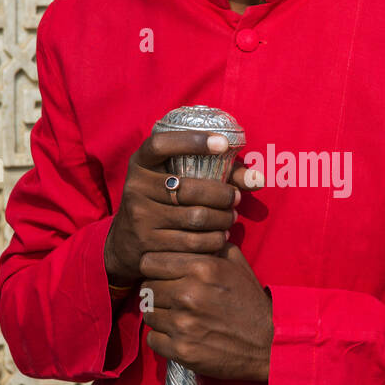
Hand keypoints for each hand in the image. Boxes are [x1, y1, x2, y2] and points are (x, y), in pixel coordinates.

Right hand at [103, 130, 260, 286]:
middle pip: (189, 188)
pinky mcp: (146, 243)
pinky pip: (190, 243)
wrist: (125, 241)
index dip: (192, 141)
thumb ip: (218, 173)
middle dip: (222, 194)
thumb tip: (259, 179)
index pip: (162, 144)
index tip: (223, 144)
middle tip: (236, 199)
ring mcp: (139, 216)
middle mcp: (135, 186)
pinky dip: (213, 240)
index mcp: (141, 163)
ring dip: (222, 219)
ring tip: (231, 218)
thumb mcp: (176, 179)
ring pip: (194, 218)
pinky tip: (221, 236)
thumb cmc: (163, 201)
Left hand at [139, 243, 272, 382]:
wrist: (268, 344)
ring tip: (179, 317)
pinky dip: (163, 339)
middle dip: (158, 292)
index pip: (149, 262)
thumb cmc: (251, 302)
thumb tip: (189, 235)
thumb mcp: (236, 265)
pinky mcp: (182, 350)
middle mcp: (189, 294)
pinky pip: (152, 339)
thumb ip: (210, 246)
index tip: (165, 275)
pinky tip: (180, 335)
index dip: (156, 268)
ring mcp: (183, 324)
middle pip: (146, 288)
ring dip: (160, 315)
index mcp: (201, 268)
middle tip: (174, 299)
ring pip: (148, 314)